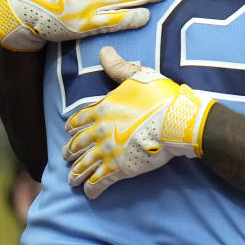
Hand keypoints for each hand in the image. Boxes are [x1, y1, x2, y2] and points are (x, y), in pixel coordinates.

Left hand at [62, 47, 214, 198]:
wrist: (177, 120)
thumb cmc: (160, 96)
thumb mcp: (138, 76)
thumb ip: (118, 67)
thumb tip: (104, 51)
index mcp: (101, 109)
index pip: (76, 121)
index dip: (71, 128)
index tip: (68, 133)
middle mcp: (99, 132)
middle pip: (75, 146)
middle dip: (69, 153)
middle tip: (67, 158)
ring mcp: (107, 152)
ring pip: (83, 167)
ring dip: (76, 174)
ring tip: (73, 181)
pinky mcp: (119, 169)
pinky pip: (98, 183)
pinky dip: (92, 189)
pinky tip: (91, 193)